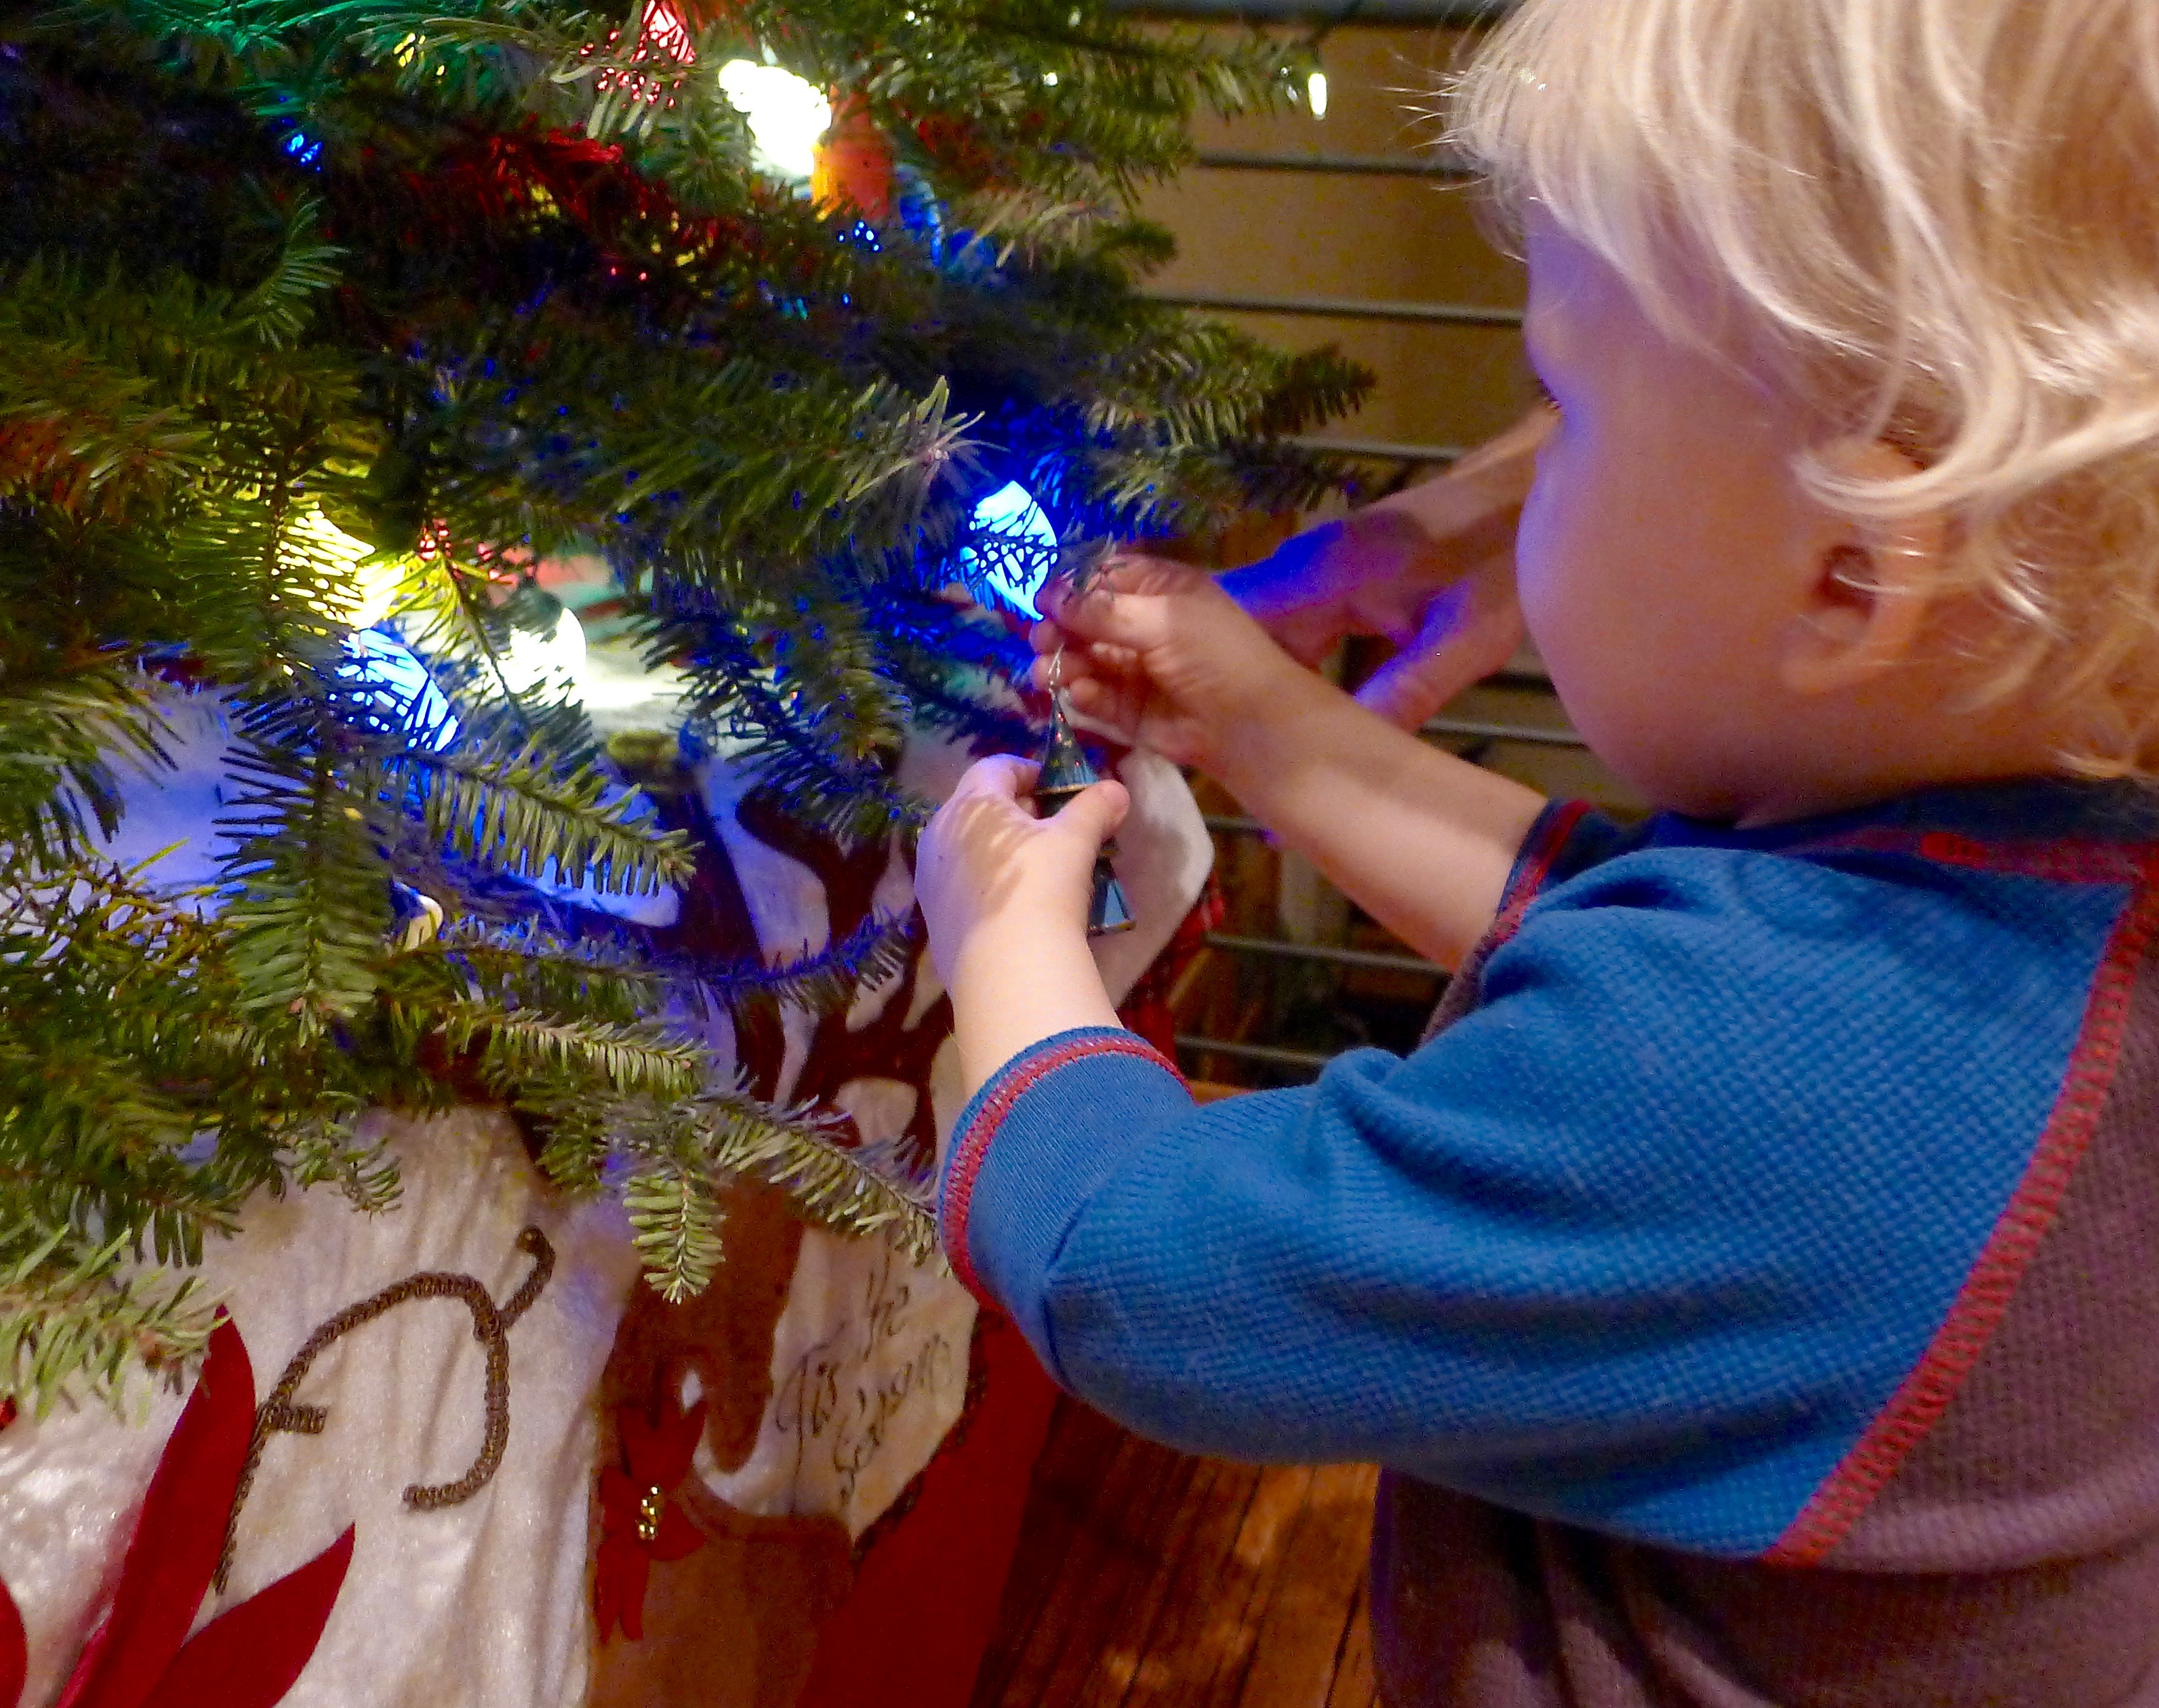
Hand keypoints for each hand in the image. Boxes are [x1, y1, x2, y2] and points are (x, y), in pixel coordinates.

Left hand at [917, 755, 1133, 1092]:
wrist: (1007, 970)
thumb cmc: (1041, 887)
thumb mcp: (1075, 842)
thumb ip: (1094, 809)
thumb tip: (1117, 790)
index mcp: (971, 805)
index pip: (994, 767)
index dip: (1028, 771)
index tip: (1057, 788)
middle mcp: (939, 835)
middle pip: (977, 809)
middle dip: (1016, 814)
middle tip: (1054, 830)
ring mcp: (930, 881)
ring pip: (967, 851)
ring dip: (1000, 852)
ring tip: (1038, 872)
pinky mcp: (933, 921)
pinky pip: (962, 889)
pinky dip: (988, 887)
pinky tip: (1017, 910)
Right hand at [1030, 555, 1316, 779]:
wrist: (1250, 724)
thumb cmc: (1214, 655)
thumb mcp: (1162, 619)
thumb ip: (1103, 611)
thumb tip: (1051, 597)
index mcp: (1159, 591)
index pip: (1104, 578)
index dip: (1071, 587)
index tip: (1042, 599)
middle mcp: (1143, 626)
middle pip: (1085, 621)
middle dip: (1059, 629)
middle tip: (1042, 640)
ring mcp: (1135, 669)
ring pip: (1084, 660)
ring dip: (1062, 663)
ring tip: (1048, 671)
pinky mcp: (1129, 710)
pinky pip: (1095, 695)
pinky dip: (1083, 693)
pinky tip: (1080, 692)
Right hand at [1218, 406, 1552, 728]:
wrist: (1515, 488)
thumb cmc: (1497, 556)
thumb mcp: (1465, 637)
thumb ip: (1407, 691)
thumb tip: (1346, 752)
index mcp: (1321, 578)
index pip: (1228, 628)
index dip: (1200, 678)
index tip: (1186, 731)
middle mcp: (1299, 568)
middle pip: (1227, 631)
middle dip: (1208, 684)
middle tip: (1198, 750)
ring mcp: (1310, 567)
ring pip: (1249, 627)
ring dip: (1234, 674)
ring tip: (1218, 737)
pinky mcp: (1326, 574)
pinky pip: (1278, 621)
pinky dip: (1266, 660)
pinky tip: (1267, 705)